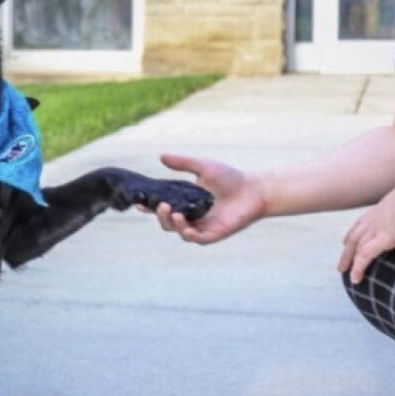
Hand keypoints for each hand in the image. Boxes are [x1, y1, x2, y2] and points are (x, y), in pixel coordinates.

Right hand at [148, 154, 265, 244]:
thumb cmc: (230, 178)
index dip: (150, 207)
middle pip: (168, 222)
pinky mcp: (215, 234)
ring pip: (180, 231)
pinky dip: (189, 235)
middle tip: (161, 205)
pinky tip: (186, 227)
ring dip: (173, 224)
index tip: (140, 204)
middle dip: (160, 216)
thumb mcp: (203, 167)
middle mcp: (192, 216)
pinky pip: (197, 239)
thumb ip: (183, 163)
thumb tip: (161, 156)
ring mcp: (203, 227)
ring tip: (174, 212)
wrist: (254, 189)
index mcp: (186, 202)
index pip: (164, 207)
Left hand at [338, 181, 394, 284]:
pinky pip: (365, 256)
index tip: (346, 241)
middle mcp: (374, 219)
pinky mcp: (383, 238)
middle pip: (354, 237)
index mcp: (380, 210)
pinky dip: (358, 268)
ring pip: (356, 248)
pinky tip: (355, 278)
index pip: (361, 223)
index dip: (354, 232)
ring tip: (344, 272)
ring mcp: (376, 229)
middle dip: (346, 251)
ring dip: (348, 261)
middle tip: (341, 264)